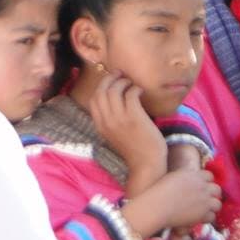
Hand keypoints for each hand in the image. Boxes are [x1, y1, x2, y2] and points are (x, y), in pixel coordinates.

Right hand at [88, 71, 165, 185]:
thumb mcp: (115, 135)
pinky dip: (135, 88)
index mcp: (100, 126)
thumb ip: (112, 120)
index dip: (101, 86)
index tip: (111, 81)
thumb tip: (117, 99)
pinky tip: (140, 92)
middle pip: (102, 91)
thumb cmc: (135, 149)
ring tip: (132, 84)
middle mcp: (107, 121)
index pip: (93, 99)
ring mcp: (120, 119)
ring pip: (115, 90)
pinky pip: (131, 94)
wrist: (146, 164)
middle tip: (121, 75)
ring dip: (124, 82)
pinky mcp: (134, 117)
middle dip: (111, 79)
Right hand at [149, 169, 221, 228]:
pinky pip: (212, 216)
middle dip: (213, 195)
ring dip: (212, 207)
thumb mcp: (173, 177)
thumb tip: (187, 181)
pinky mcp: (203, 214)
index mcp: (195, 175)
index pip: (210, 176)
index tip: (203, 188)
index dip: (207, 182)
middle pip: (217, 190)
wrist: (159, 205)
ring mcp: (205, 200)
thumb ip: (185, 178)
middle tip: (206, 200)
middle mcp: (203, 186)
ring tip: (204, 211)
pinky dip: (207, 218)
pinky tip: (199, 219)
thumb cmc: (160, 190)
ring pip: (218, 204)